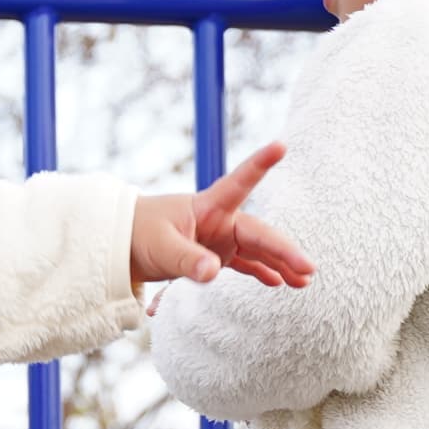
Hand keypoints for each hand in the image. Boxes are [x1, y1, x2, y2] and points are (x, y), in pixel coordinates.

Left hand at [133, 142, 310, 288]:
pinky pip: (246, 264)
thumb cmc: (137, 236)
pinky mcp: (216, 256)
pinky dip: (262, 273)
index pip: (239, 182)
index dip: (259, 164)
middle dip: (284, 249)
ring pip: (257, 250)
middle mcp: (219, 221)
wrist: (120, 246)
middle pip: (258, 232)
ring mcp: (220, 239)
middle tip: (308, 267)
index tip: (280, 146)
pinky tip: (280, 282)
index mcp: (207, 206)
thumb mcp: (160, 247)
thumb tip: (214, 271)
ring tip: (304, 281)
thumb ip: (186, 259)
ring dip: (280, 264)